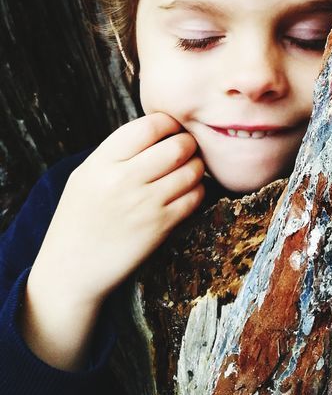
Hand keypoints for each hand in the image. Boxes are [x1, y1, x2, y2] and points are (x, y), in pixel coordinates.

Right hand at [20, 113, 204, 369]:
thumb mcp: (86, 176)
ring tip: (189, 169)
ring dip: (196, 166)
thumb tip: (158, 129)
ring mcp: (144, 204)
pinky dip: (197, 191)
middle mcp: (123, 180)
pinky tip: (187, 192)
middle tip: (187, 149)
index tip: (171, 129)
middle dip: (189, 143)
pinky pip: (195, 197)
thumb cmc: (79, 220)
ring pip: (192, 170)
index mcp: (102, 163)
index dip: (169, 123)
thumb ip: (117, 152)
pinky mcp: (160, 227)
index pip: (149, 125)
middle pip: (178, 145)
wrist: (70, 271)